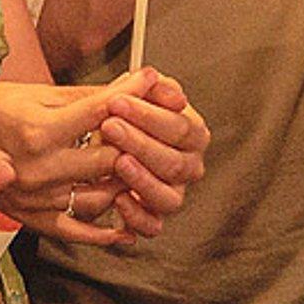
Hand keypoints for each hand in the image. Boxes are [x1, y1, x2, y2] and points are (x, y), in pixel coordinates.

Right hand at [0, 68, 199, 247]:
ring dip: (127, 182)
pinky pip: (77, 230)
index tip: (154, 80)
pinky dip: (105, 230)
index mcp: (39, 132)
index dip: (133, 94)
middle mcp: (38, 170)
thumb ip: (89, 96)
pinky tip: (127, 224)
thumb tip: (133, 83)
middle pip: (108, 160)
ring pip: (100, 197)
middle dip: (136, 141)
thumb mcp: (40, 93)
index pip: (101, 114)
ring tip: (149, 166)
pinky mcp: (32, 219)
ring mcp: (36, 199)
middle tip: (158, 128)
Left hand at [90, 72, 209, 239]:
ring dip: (142, 179)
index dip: (148, 116)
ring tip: (118, 162)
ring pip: (168, 197)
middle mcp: (190, 166)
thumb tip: (152, 77)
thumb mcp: (140, 92)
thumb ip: (149, 85)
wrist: (111, 138)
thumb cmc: (130, 113)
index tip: (117, 102)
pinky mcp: (155, 218)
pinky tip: (119, 199)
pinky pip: (153, 226)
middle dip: (139, 143)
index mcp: (194, 133)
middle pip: (173, 161)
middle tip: (109, 127)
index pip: (179, 125)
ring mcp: (175, 193)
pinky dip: (137, 216)